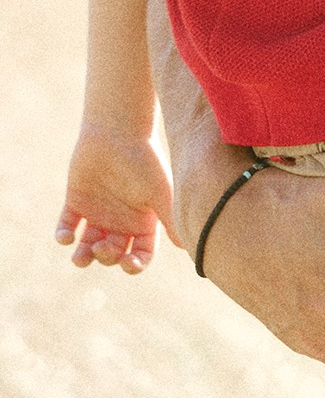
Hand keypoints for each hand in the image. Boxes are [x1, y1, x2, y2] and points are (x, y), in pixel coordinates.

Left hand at [58, 123, 177, 270]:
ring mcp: (98, 213)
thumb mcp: (161, 194)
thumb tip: (188, 248)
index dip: (135, 265)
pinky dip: (63, 235)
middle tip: (103, 247)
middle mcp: (121, 221)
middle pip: (113, 254)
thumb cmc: (145, 161)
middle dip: (107, 258)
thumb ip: (171, 221)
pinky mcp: (76, 202)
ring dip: (83, 257)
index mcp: (144, 222)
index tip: (128, 263)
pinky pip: (67, 226)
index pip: (141, 254)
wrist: (117, 133)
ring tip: (81, 258)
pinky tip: (65, 237)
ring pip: (88, 245)